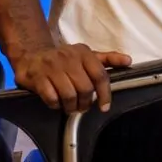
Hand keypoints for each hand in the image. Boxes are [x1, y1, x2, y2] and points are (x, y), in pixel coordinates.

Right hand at [12, 43, 131, 113]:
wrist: (32, 53)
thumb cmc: (65, 58)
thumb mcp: (87, 55)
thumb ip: (108, 59)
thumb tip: (129, 61)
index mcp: (84, 53)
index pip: (100, 75)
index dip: (104, 93)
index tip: (105, 106)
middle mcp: (69, 58)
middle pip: (85, 88)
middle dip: (86, 102)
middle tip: (83, 107)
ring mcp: (52, 67)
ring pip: (69, 95)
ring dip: (71, 106)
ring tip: (71, 107)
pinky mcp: (37, 77)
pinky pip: (51, 97)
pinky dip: (55, 105)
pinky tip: (56, 103)